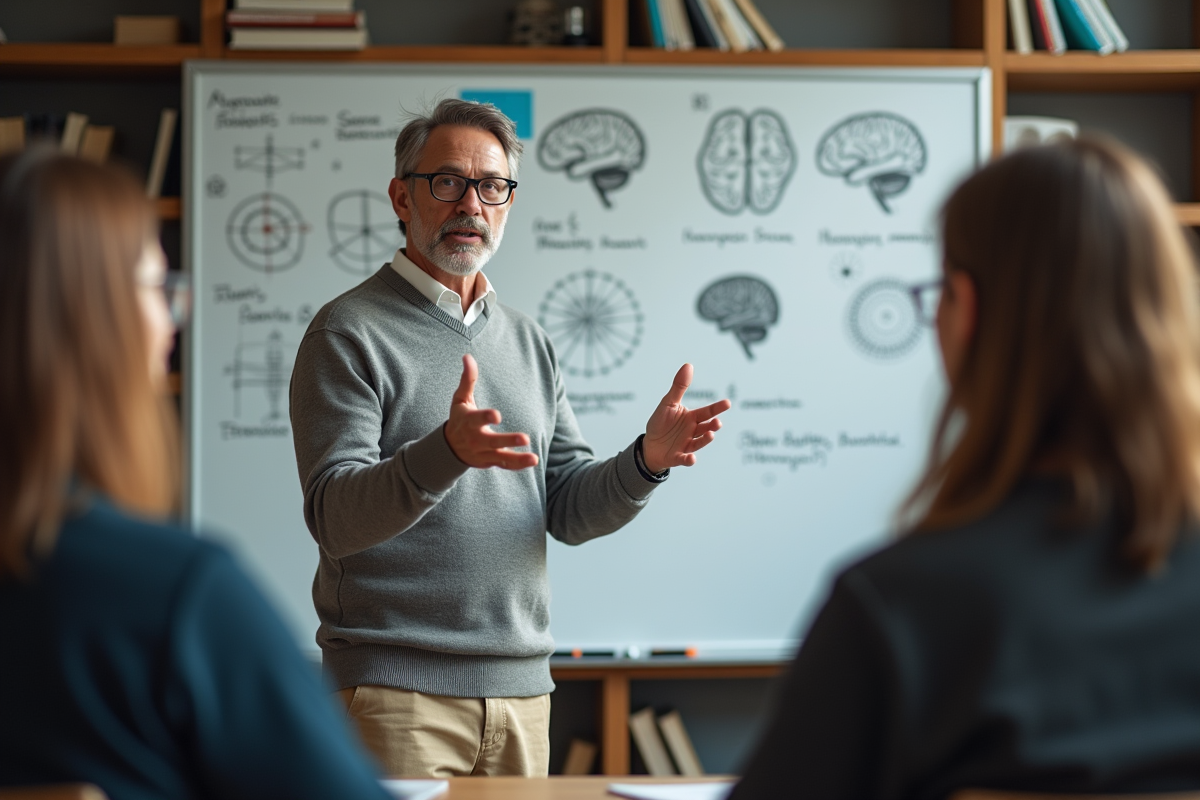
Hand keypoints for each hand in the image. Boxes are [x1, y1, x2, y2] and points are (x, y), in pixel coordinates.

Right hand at [444, 354, 538, 469]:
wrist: (449, 448)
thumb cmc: (459, 419)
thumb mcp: (460, 399)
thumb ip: (467, 379)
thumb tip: (468, 356)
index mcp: (469, 422)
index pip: (477, 420)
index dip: (486, 417)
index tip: (497, 415)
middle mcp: (476, 439)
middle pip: (493, 441)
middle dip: (508, 440)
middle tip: (525, 438)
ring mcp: (484, 453)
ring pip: (502, 457)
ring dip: (518, 458)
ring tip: (534, 458)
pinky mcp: (490, 461)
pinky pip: (505, 465)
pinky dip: (518, 465)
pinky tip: (533, 461)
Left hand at [642, 363, 731, 473]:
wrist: (649, 445)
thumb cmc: (661, 423)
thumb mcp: (668, 403)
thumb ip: (679, 386)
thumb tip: (688, 365)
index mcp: (692, 418)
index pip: (707, 412)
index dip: (717, 408)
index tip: (727, 403)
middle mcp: (693, 431)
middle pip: (706, 427)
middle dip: (713, 425)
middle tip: (717, 422)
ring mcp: (687, 444)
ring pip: (699, 442)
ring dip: (706, 440)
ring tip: (710, 435)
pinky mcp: (678, 457)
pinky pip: (685, 458)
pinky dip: (689, 459)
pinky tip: (692, 458)